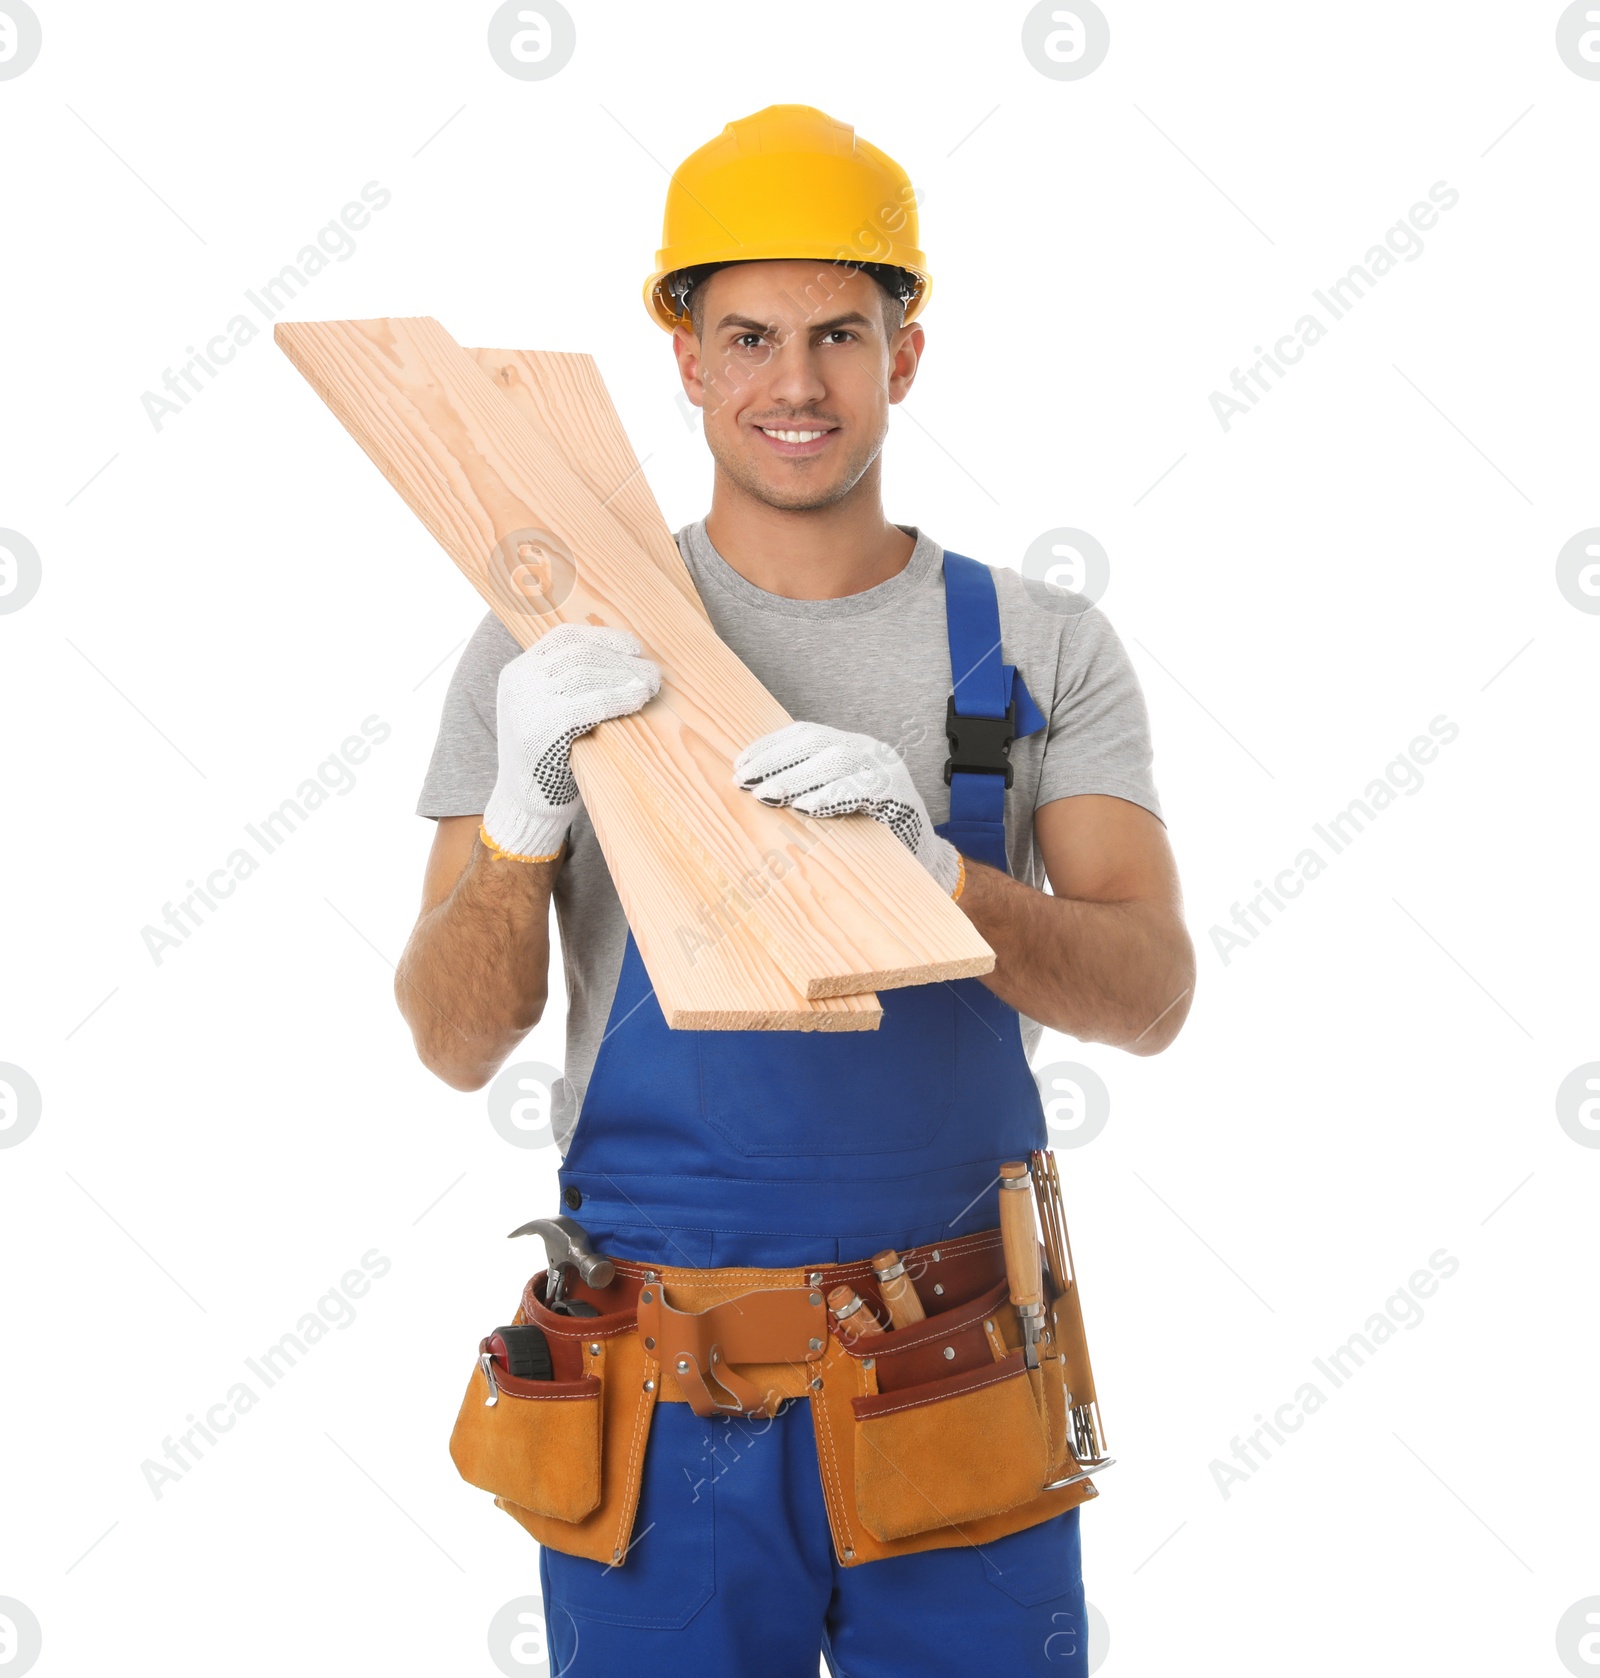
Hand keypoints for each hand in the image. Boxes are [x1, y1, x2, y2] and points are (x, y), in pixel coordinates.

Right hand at [482, 623, 660, 860]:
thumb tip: (619, 659)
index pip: (564, 637)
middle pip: (580, 652)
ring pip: (586, 672)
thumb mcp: (544, 712)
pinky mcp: (543, 728)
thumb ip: (564, 686)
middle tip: (652, 671)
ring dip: (626, 675)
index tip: (632, 646)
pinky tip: (638, 698)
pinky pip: (590, 702)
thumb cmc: (547, 760)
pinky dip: (618, 697)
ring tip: (651, 684)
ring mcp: (528, 704)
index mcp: (518, 672)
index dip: (603, 637)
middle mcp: (520, 682)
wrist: (523, 806)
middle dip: (621, 659)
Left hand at [732, 721, 961, 896]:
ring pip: (836, 760)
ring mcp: (885, 769)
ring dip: (796, 778)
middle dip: (775, 760)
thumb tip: (756, 789)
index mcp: (850, 746)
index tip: (740, 764)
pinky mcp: (898, 794)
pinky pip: (862, 789)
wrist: (922, 857)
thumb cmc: (871, 831)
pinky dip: (832, 796)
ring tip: (768, 795)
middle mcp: (868, 750)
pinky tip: (807, 807)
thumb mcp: (834, 803)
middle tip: (744, 781)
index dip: (770, 747)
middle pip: (815, 742)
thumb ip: (806, 789)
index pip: (803, 734)